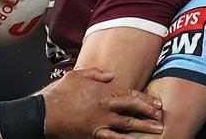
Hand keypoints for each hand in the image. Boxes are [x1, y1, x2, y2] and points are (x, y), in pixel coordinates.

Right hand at [42, 68, 163, 138]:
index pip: (129, 93)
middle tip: (160, 115)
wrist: (45, 112)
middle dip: (149, 111)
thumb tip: (110, 76)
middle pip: (133, 107)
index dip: (145, 98)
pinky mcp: (94, 134)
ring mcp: (101, 122)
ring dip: (144, 127)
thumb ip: (95, 74)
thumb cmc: (59, 93)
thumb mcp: (76, 75)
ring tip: (157, 130)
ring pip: (128, 125)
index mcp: (102, 90)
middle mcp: (105, 106)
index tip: (156, 103)